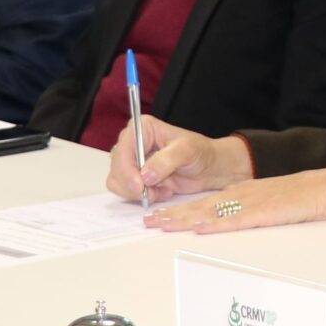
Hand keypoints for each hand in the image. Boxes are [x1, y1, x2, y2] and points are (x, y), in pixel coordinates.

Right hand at [105, 116, 252, 203]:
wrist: (208, 169)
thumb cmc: (200, 153)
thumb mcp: (187, 151)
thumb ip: (166, 161)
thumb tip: (145, 175)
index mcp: (143, 128)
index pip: (124, 148)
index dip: (126, 168)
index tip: (139, 185)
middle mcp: (133, 143)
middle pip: (117, 167)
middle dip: (132, 184)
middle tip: (152, 192)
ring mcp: (132, 162)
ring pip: (118, 181)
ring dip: (138, 192)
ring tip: (162, 190)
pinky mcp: (135, 178)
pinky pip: (127, 191)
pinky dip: (143, 197)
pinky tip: (162, 192)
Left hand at [145, 169, 325, 233]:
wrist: (324, 188)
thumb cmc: (300, 197)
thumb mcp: (267, 201)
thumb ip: (247, 210)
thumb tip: (228, 222)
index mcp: (240, 193)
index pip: (203, 202)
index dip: (178, 210)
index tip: (158, 216)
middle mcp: (239, 195)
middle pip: (199, 207)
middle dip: (172, 215)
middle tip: (148, 221)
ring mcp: (249, 203)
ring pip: (209, 212)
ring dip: (183, 219)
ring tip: (161, 224)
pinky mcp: (262, 213)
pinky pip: (233, 219)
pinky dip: (214, 223)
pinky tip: (198, 227)